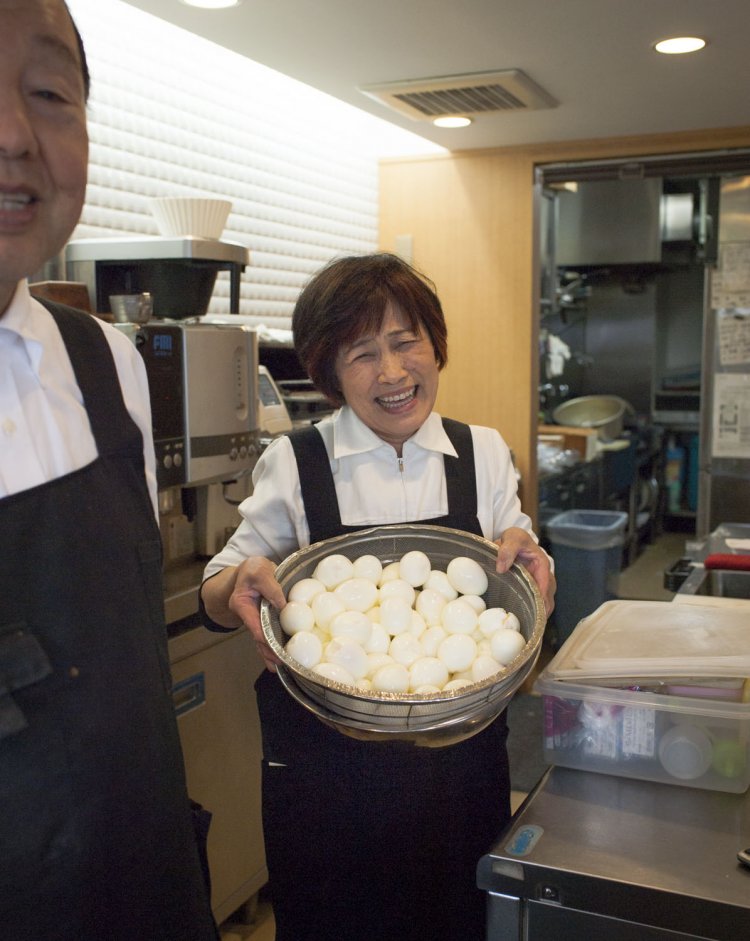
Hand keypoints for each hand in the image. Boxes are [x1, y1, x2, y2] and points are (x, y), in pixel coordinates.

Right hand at [227, 556, 287, 670]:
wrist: (250, 570)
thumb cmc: (253, 569)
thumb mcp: (260, 570)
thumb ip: (271, 586)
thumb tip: (283, 605)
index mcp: (242, 603)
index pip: (253, 623)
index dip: (263, 636)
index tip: (273, 647)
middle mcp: (247, 614)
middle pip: (257, 636)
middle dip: (267, 651)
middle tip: (278, 664)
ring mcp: (256, 619)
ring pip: (262, 639)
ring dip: (269, 653)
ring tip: (277, 668)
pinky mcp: (264, 620)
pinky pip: (268, 634)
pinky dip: (272, 646)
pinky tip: (277, 659)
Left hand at [494, 527, 555, 616]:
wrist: (513, 540)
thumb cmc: (516, 538)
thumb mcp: (512, 537)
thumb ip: (507, 550)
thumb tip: (501, 568)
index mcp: (542, 565)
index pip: (545, 584)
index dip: (541, 598)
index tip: (536, 611)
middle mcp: (545, 576)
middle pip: (548, 598)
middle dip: (542, 611)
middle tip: (531, 625)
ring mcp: (541, 584)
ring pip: (545, 603)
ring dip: (539, 614)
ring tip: (529, 627)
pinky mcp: (534, 589)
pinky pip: (538, 603)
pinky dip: (534, 612)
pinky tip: (526, 621)